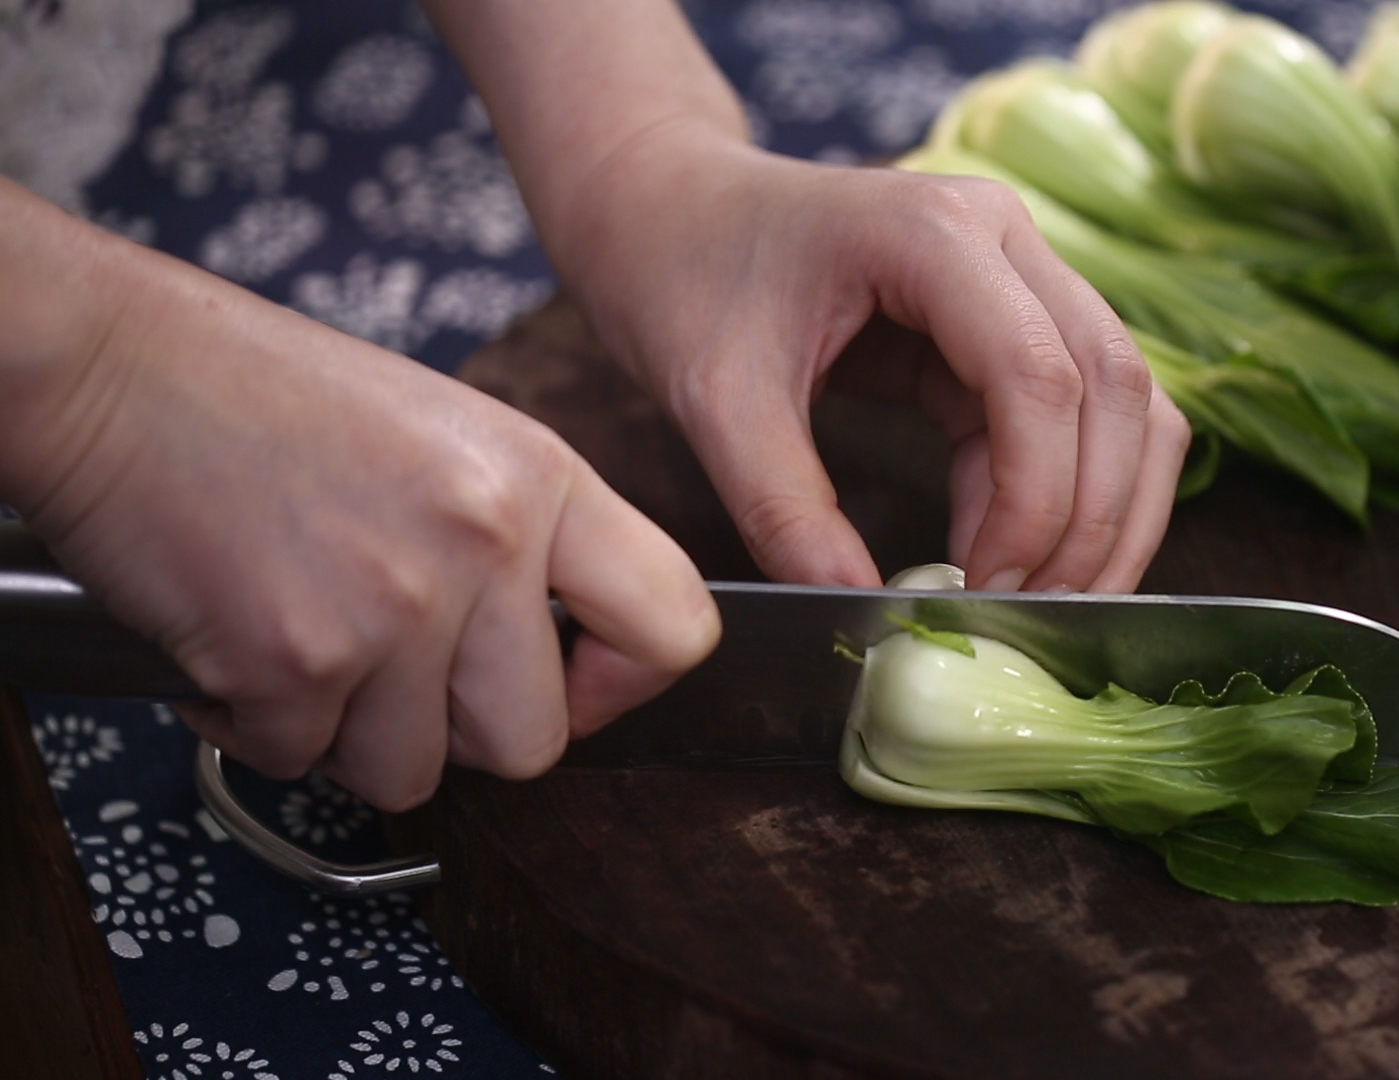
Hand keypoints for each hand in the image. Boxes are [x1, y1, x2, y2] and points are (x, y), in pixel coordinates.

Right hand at [2, 217, 718, 809]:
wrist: (110, 366)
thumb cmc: (265, 397)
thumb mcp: (451, 437)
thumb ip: (524, 539)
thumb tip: (571, 657)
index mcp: (542, 477)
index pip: (677, 622)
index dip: (627, 683)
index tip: (576, 683)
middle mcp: (487, 542)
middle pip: (535, 741)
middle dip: (457, 727)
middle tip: (394, 665)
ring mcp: (397, 605)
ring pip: (415, 772)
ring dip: (351, 732)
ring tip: (307, 635)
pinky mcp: (297, 661)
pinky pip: (302, 760)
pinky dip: (258, 723)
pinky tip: (236, 637)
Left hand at [552, 123, 1190, 592]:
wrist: (672, 214)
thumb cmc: (683, 278)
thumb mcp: (715, 401)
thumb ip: (784, 508)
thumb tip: (865, 610)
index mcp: (933, 232)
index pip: (1038, 374)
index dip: (1035, 499)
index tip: (985, 590)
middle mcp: (1006, 236)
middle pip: (1114, 385)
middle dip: (1091, 518)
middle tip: (1036, 615)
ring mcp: (1024, 270)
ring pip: (1129, 399)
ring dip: (1107, 511)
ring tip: (1045, 601)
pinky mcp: (1018, 319)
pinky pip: (1084, 413)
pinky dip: (1068, 494)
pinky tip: (1013, 560)